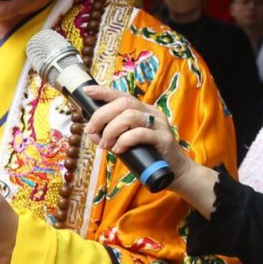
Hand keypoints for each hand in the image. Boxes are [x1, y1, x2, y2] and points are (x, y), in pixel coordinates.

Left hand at [81, 86, 213, 212]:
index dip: (104, 92)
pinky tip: (118, 149)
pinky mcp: (164, 138)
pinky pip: (140, 133)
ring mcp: (159, 125)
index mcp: (142, 110)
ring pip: (130, 116)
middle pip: (124, 103)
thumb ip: (110, 136)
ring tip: (106, 145)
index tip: (88, 91)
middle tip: (92, 131)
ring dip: (111, 130)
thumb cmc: (147, 155)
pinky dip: (124, 140)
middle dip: (102, 115)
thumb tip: (92, 132)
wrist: (174, 171)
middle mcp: (151, 113)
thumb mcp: (124, 143)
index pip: (122, 96)